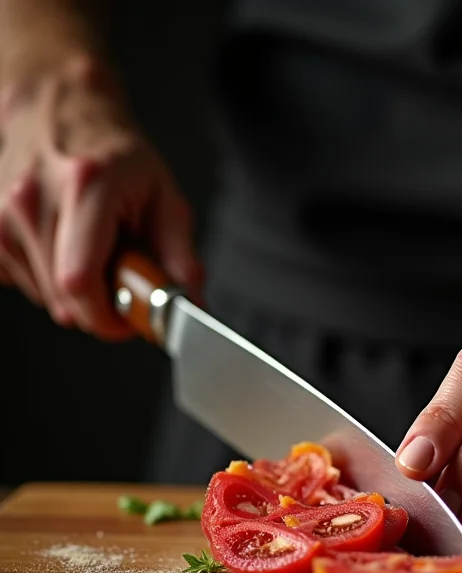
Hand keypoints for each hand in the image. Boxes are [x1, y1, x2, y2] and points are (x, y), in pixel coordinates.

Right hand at [0, 56, 201, 339]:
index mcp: (85, 188)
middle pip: (62, 299)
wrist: (61, 111)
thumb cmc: (116, 156)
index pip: (80, 283)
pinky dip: (46, 278)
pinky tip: (61, 247)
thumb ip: (179, 254)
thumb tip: (191, 302)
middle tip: (120, 277)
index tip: (128, 321)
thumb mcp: (164, 196)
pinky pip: (20, 282)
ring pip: (43, 297)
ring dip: (74, 291)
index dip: (107, 317)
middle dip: (99, 306)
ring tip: (91, 250)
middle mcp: (33, 197)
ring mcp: (1, 211)